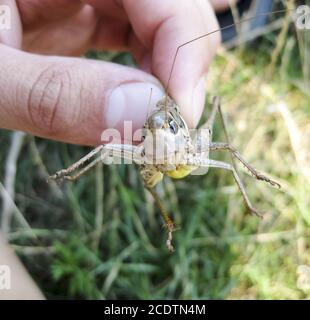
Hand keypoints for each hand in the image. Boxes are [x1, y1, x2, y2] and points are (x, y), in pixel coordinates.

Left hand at [0, 0, 219, 145]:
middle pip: (171, 6)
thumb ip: (57, 97)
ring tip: (152, 118)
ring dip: (166, 77)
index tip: (181, 118)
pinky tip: (141, 99)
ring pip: (159, 26)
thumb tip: (146, 120)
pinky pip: (135, 39)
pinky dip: (148, 76)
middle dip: (181, 66)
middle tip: (169, 125)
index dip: (187, 49)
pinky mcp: (83, 18)